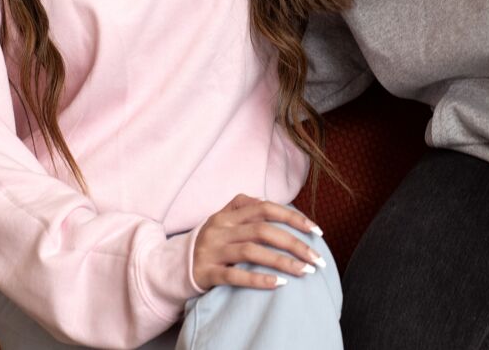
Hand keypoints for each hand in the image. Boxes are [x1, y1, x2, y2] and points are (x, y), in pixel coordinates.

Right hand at [192, 194, 324, 289]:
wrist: (172, 266)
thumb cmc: (208, 242)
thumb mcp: (222, 220)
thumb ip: (243, 208)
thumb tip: (272, 203)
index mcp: (228, 214)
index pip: (266, 209)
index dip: (294, 218)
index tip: (316, 231)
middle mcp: (221, 228)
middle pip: (263, 230)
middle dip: (294, 244)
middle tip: (316, 259)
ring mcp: (212, 250)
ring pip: (252, 251)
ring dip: (282, 262)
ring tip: (304, 272)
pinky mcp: (206, 272)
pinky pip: (234, 275)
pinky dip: (257, 279)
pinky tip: (278, 284)